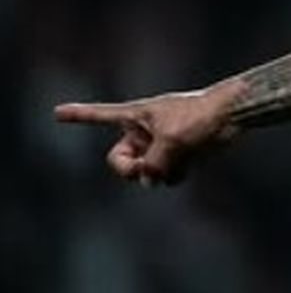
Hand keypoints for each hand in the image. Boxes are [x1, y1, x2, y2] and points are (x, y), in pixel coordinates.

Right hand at [55, 87, 237, 185]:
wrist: (232, 115)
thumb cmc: (200, 117)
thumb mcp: (171, 141)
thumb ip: (153, 164)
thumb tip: (149, 179)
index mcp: (136, 116)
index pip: (99, 115)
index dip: (78, 116)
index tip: (56, 112)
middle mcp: (143, 132)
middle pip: (119, 161)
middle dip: (129, 169)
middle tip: (144, 169)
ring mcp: (160, 146)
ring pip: (145, 174)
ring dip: (158, 173)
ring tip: (178, 157)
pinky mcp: (178, 157)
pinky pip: (166, 177)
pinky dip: (175, 175)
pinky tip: (191, 162)